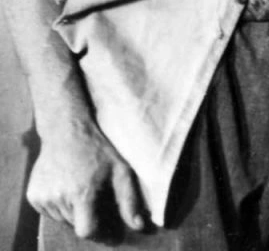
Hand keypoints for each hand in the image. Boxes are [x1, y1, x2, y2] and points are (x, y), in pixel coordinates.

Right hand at [28, 120, 146, 238]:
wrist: (66, 132)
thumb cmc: (98, 151)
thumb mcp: (121, 171)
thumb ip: (129, 200)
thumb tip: (138, 226)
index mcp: (81, 193)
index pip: (86, 231)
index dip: (99, 233)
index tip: (106, 227)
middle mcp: (58, 198)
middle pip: (76, 225)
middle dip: (88, 217)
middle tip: (96, 198)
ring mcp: (42, 197)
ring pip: (62, 220)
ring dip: (74, 212)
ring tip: (82, 190)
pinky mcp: (33, 196)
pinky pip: (49, 213)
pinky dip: (60, 206)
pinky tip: (67, 188)